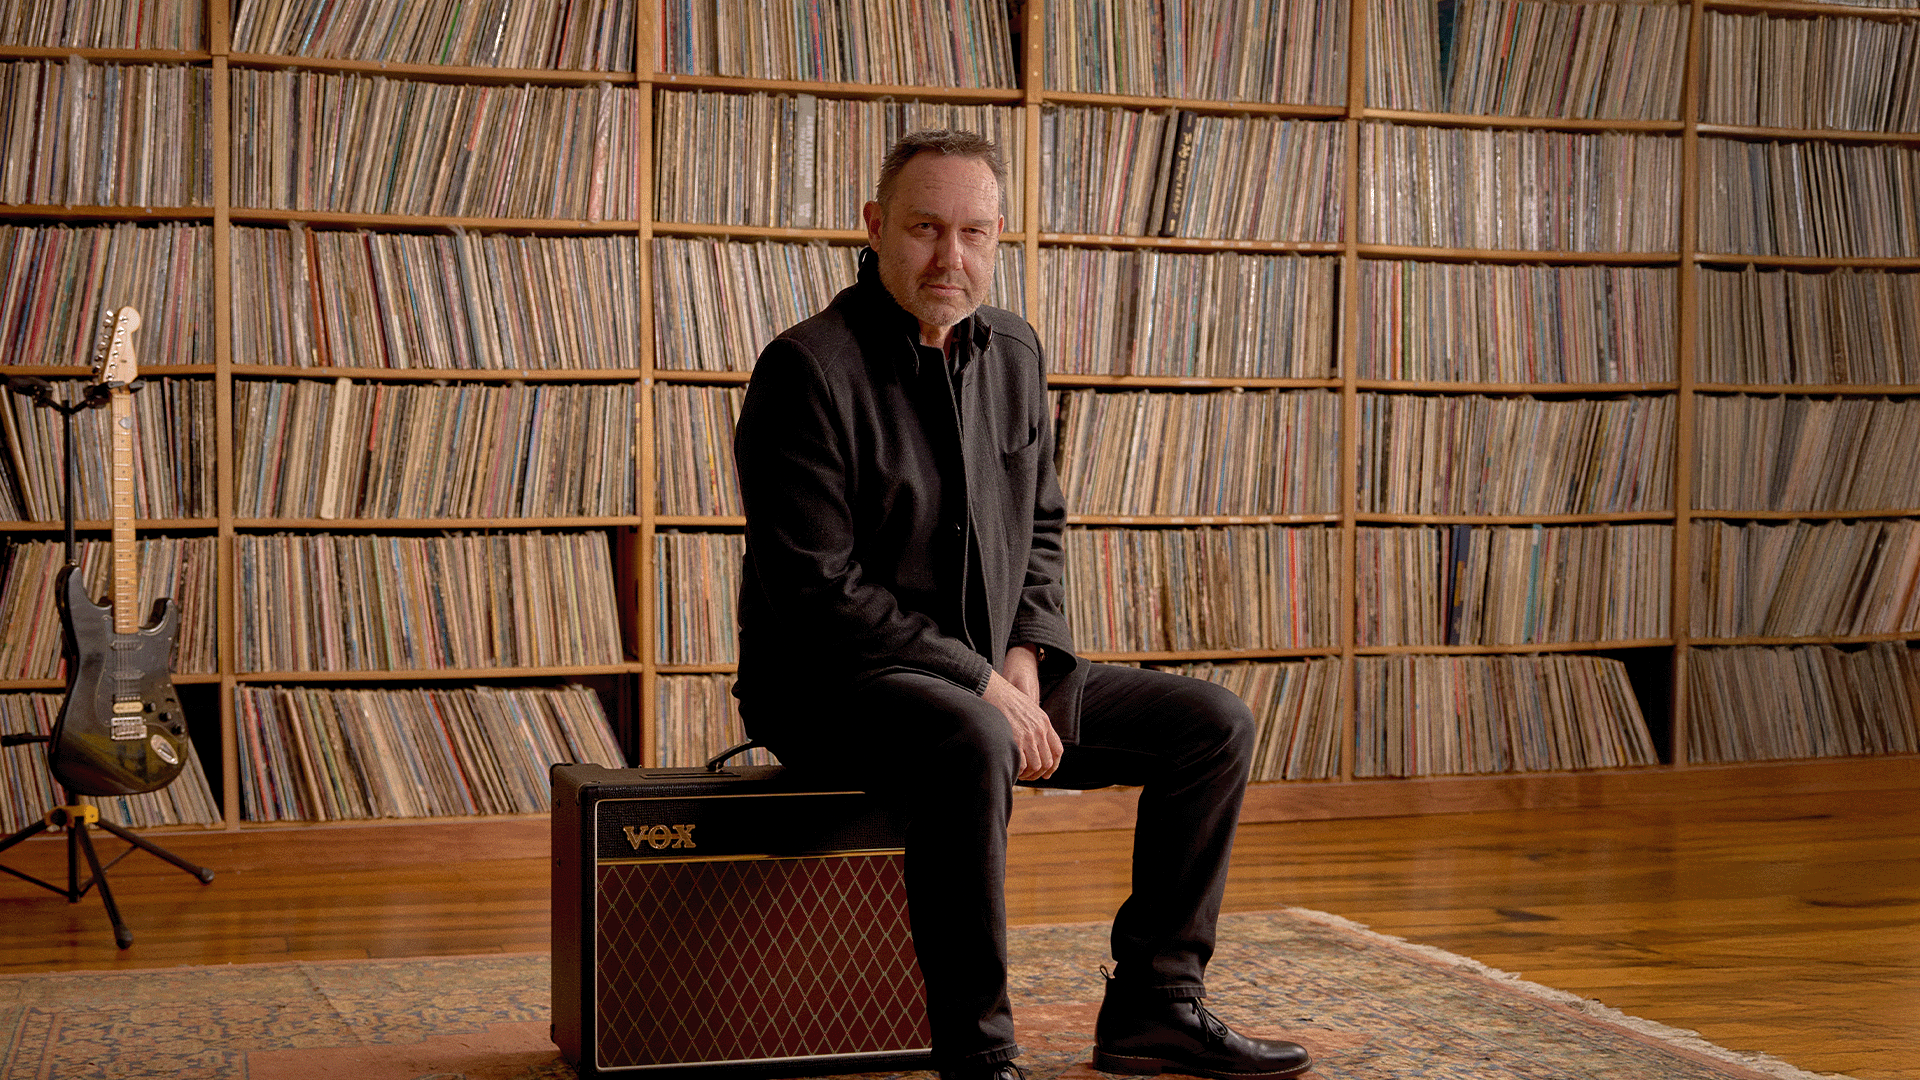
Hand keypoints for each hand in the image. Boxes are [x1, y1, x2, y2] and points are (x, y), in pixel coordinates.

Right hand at [983, 647, 1059, 780]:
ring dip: (1028, 774)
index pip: (1057, 750)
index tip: (1046, 773)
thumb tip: (1035, 742)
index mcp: (1044, 723)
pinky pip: (1022, 764)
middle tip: (1027, 776)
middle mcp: (1039, 730)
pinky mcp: (1015, 739)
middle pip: (1047, 761)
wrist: (994, 690)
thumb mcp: (1029, 709)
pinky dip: (1018, 771)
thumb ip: (1036, 724)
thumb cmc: (1007, 699)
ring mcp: (1028, 735)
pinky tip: (1012, 769)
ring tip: (1019, 774)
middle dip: (1038, 773)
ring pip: (1036, 765)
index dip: (1053, 766)